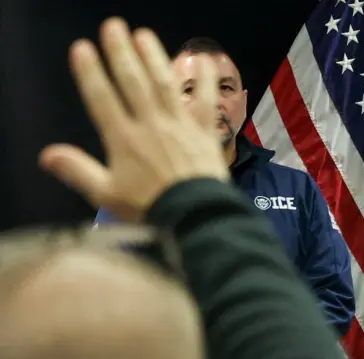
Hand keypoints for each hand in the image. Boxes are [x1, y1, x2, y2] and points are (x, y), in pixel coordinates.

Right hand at [38, 18, 228, 221]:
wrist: (196, 216)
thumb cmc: (150, 208)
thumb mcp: (106, 194)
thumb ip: (78, 171)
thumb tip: (48, 155)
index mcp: (123, 139)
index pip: (102, 98)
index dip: (91, 72)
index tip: (82, 49)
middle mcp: (151, 125)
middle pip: (133, 82)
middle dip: (121, 53)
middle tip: (113, 26)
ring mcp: (180, 125)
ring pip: (164, 84)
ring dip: (154, 57)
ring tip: (144, 35)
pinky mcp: (205, 132)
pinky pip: (205, 102)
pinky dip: (205, 81)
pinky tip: (204, 61)